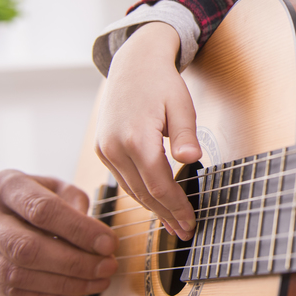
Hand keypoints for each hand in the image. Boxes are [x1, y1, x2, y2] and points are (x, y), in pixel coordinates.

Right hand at [0, 170, 117, 295]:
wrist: (3, 215)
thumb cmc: (38, 198)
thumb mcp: (57, 188)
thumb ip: (75, 203)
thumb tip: (94, 234)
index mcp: (4, 185)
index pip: (42, 210)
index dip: (78, 229)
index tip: (109, 243)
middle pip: (26, 247)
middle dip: (73, 262)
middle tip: (107, 267)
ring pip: (17, 274)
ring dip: (64, 283)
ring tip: (98, 282)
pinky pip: (13, 291)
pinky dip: (48, 295)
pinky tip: (75, 293)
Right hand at [95, 21, 199, 238]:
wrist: (132, 63)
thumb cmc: (162, 82)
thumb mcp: (181, 105)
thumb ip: (185, 135)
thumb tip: (192, 160)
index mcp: (136, 138)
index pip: (160, 185)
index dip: (177, 207)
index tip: (192, 222)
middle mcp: (115, 147)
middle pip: (144, 193)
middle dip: (167, 214)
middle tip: (186, 232)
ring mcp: (105, 149)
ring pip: (131, 189)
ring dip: (153, 209)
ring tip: (174, 225)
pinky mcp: (102, 149)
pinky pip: (123, 179)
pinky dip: (140, 193)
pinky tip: (154, 203)